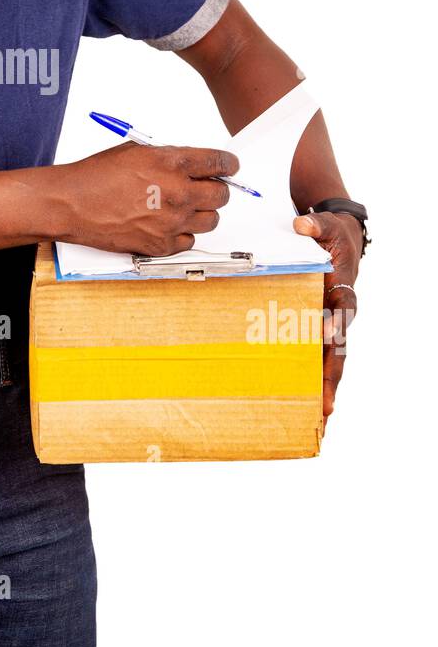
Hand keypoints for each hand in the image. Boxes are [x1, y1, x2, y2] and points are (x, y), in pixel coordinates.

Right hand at [53, 142, 237, 256]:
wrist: (72, 204)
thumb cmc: (97, 175)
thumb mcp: (137, 152)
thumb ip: (169, 158)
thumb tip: (192, 166)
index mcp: (172, 163)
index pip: (219, 163)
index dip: (228, 165)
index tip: (230, 168)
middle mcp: (177, 192)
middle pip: (221, 195)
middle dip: (217, 190)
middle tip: (206, 188)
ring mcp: (171, 222)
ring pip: (210, 221)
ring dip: (202, 213)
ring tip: (183, 208)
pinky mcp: (161, 245)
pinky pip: (189, 242)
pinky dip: (182, 234)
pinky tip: (167, 224)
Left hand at [293, 210, 361, 425]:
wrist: (338, 240)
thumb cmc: (331, 235)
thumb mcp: (325, 226)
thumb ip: (315, 225)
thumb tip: (303, 225)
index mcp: (342, 289)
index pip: (343, 310)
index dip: (337, 323)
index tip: (328, 334)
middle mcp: (339, 313)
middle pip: (339, 350)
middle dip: (332, 378)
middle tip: (326, 406)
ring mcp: (329, 325)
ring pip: (329, 360)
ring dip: (324, 389)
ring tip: (318, 421)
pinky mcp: (316, 330)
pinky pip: (315, 357)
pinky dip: (313, 380)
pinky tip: (307, 406)